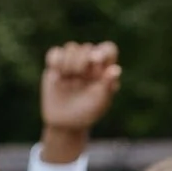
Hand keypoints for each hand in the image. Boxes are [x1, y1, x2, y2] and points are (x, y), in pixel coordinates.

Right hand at [39, 39, 121, 155]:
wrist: (66, 123)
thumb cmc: (88, 113)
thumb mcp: (100, 102)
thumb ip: (108, 85)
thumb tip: (116, 69)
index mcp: (104, 69)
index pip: (108, 49)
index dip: (102, 52)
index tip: (96, 60)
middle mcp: (89, 63)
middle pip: (87, 47)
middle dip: (82, 61)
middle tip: (78, 78)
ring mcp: (72, 62)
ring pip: (71, 47)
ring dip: (69, 63)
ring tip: (67, 79)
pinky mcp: (55, 65)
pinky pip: (55, 53)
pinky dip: (55, 61)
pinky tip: (57, 76)